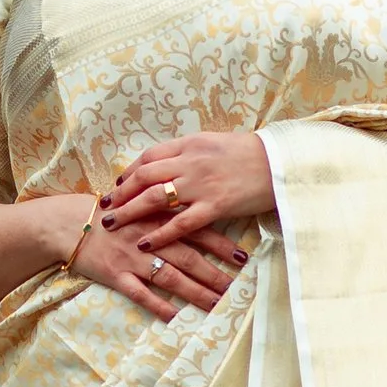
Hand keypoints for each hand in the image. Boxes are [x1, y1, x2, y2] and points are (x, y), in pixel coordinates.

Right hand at [67, 188, 244, 321]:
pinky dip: (157, 305)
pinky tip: (174, 317)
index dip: (221, 244)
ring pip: (170, 277)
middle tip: (237, 288)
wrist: (68, 223)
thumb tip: (197, 212)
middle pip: (188, 258)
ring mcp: (132, 258)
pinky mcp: (115, 275)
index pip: (195, 231)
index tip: (243, 257)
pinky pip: (139, 293)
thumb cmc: (108, 214)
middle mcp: (149, 238)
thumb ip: (165, 208)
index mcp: (157, 219)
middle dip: (214, 274)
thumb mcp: (139, 203)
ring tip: (216, 305)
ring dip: (194, 292)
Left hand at [100, 131, 273, 255]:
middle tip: (105, 207)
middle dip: (121, 193)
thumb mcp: (216, 143)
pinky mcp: (214, 206)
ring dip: (129, 211)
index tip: (118, 184)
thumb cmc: (251, 153)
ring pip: (154, 198)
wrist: (281, 162)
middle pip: (145, 177)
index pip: (150, 157)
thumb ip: (192, 152)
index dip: (130, 172)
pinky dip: (160, 234)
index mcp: (191, 144)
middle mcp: (191, 162)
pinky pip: (180, 223)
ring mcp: (201, 185)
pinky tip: (145, 243)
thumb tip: (171, 161)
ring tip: (112, 224)